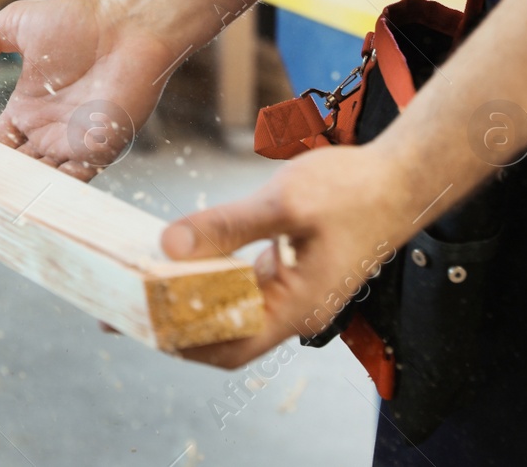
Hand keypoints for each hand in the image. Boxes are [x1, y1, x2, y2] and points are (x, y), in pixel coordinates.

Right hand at [0, 0, 181, 179]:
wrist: (129, 25)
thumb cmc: (79, 21)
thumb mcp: (12, 27)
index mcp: (26, 110)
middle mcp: (47, 134)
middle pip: (13, 172)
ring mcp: (73, 145)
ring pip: (40, 183)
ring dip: (19, 196)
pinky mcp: (98, 151)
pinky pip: (74, 184)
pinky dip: (53, 196)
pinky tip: (29, 206)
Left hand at [160, 142, 418, 367]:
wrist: (400, 178)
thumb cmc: (353, 190)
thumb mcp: (284, 201)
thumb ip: (227, 225)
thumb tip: (170, 246)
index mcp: (295, 307)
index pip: (228, 347)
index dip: (180, 343)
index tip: (137, 323)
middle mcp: (294, 310)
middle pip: (225, 335)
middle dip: (176, 325)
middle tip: (126, 306)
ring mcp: (295, 293)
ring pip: (233, 311)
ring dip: (191, 300)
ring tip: (142, 282)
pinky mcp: (292, 273)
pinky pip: (244, 288)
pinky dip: (212, 279)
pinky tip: (184, 259)